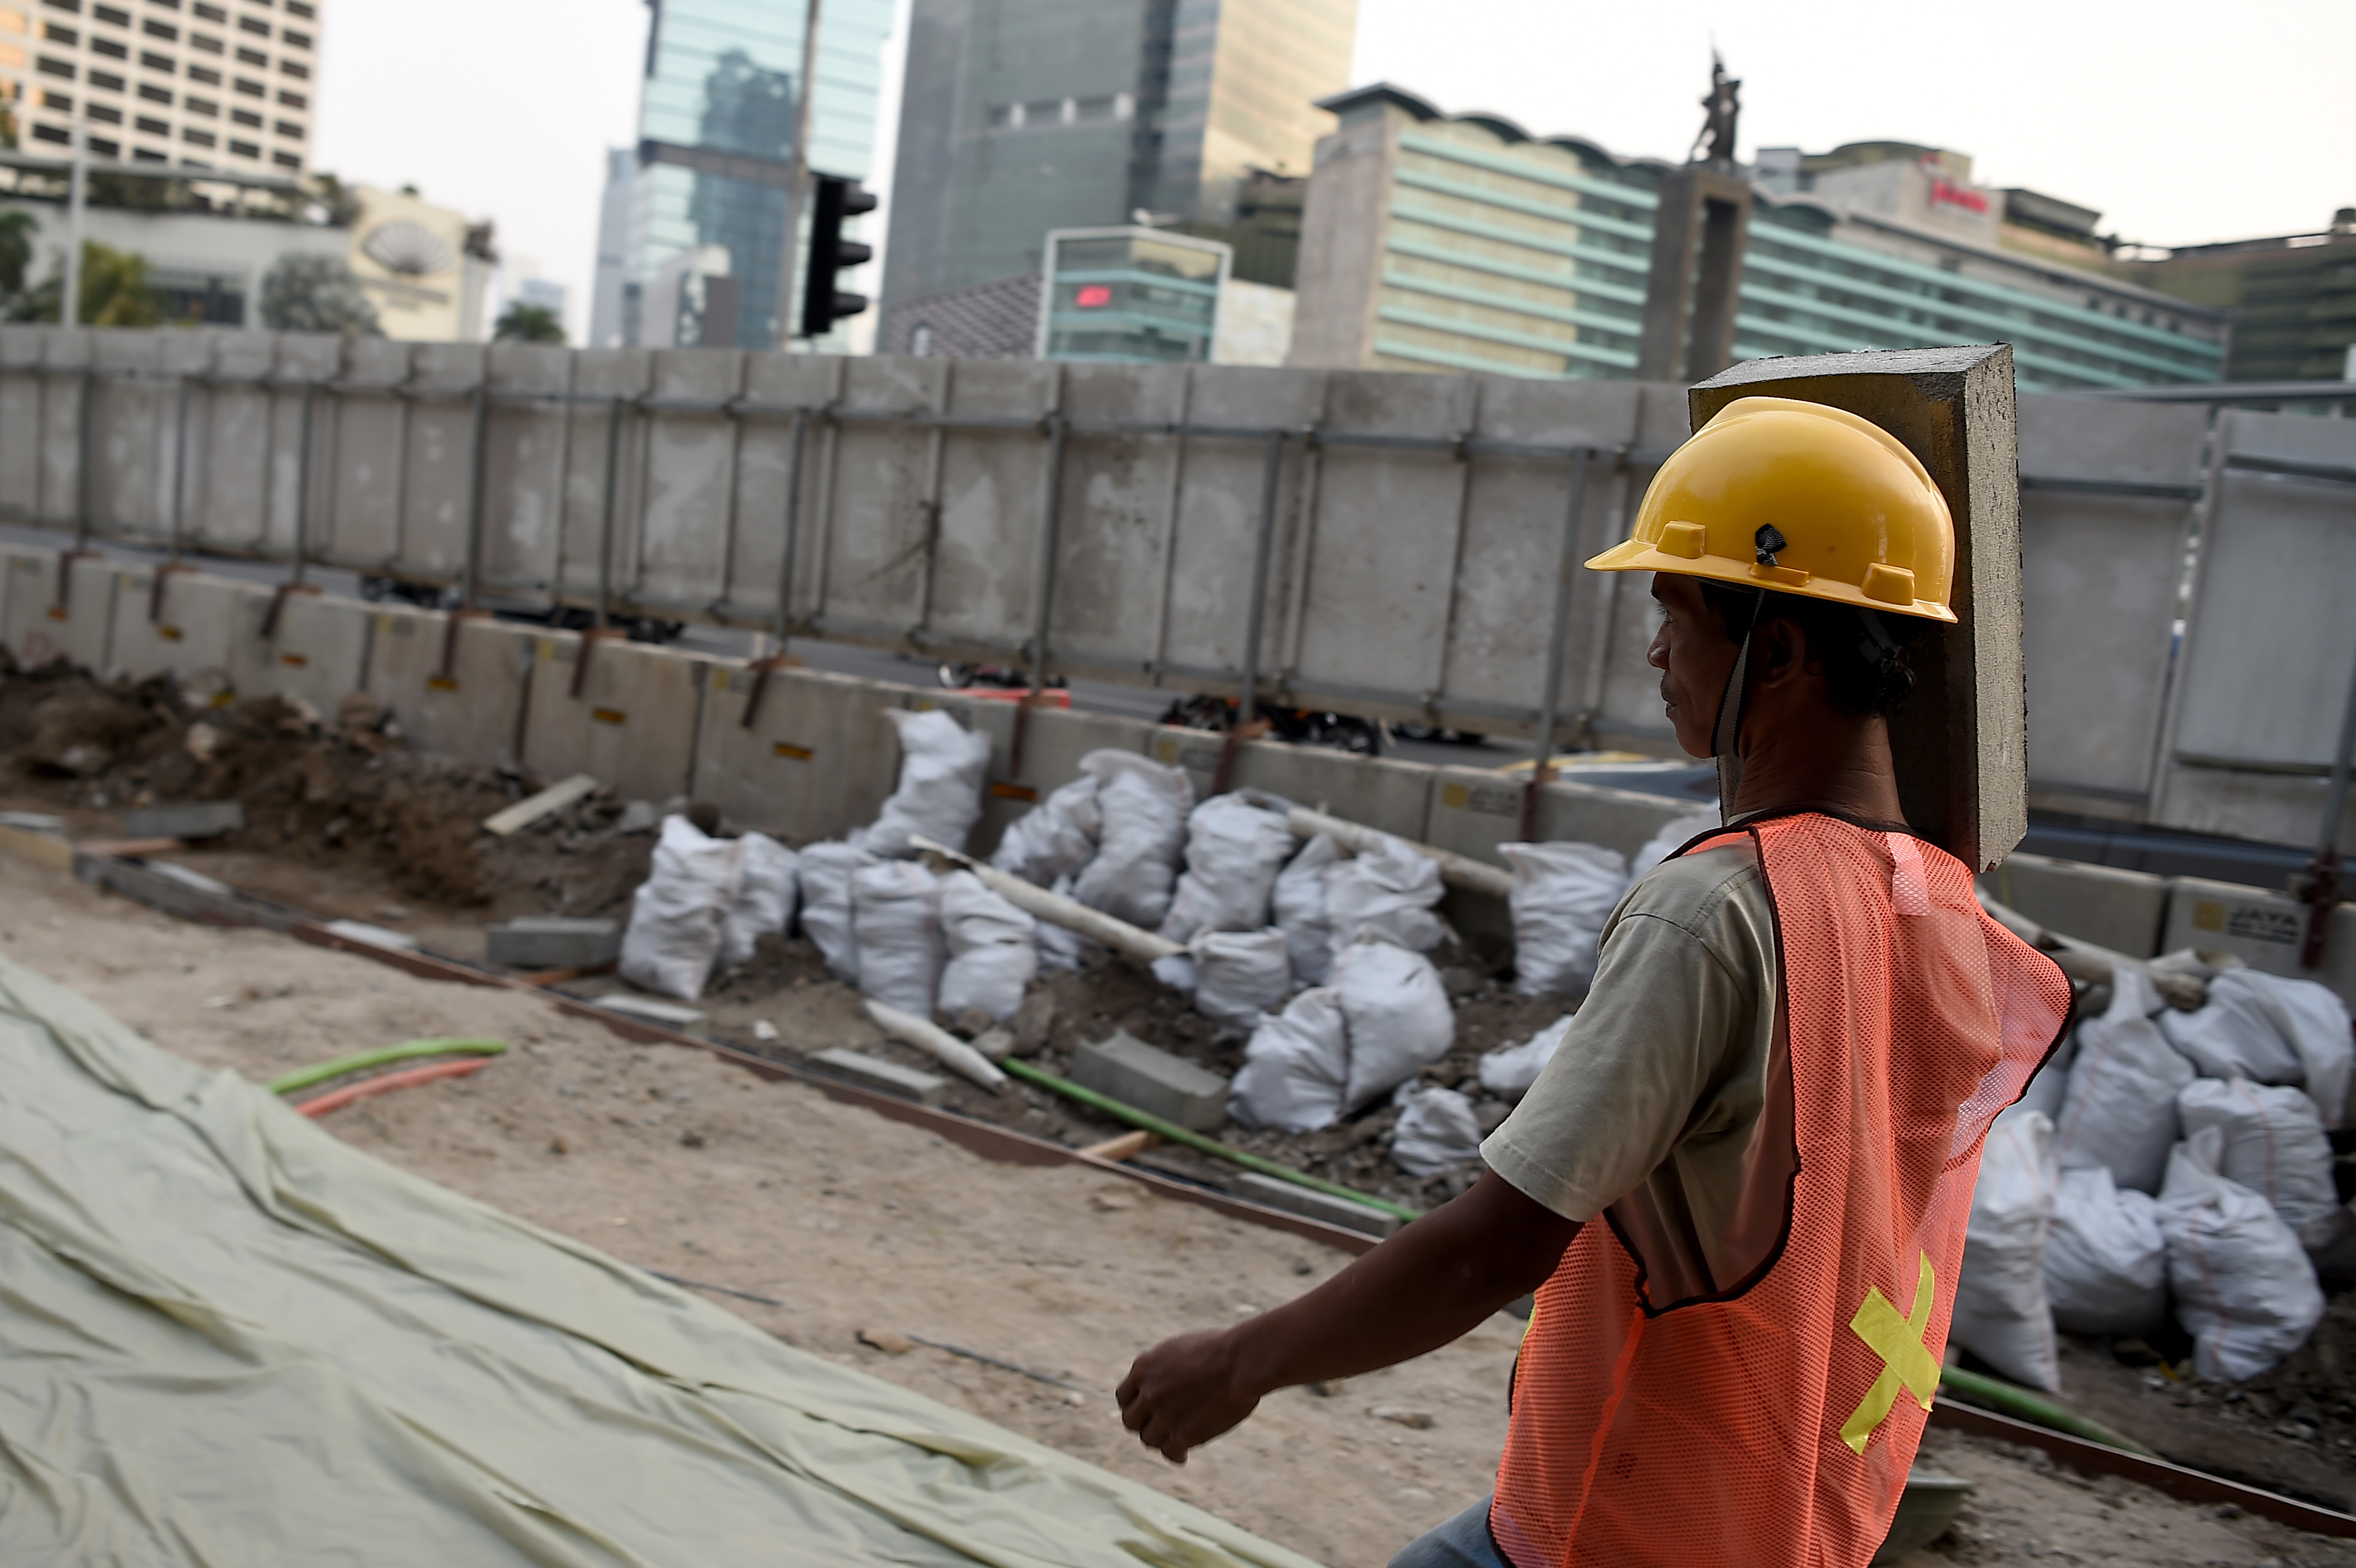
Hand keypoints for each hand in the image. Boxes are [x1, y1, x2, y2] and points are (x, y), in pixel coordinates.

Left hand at [1116, 1328, 1260, 1463]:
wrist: (1240, 1361)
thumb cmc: (1221, 1349)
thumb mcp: (1181, 1349)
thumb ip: (1163, 1369)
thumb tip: (1162, 1382)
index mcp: (1144, 1367)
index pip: (1123, 1397)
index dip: (1135, 1405)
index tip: (1146, 1410)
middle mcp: (1148, 1392)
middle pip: (1130, 1421)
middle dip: (1144, 1424)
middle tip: (1158, 1426)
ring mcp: (1164, 1415)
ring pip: (1148, 1439)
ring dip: (1160, 1439)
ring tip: (1175, 1439)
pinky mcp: (1183, 1434)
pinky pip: (1169, 1452)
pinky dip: (1175, 1455)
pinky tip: (1183, 1454)